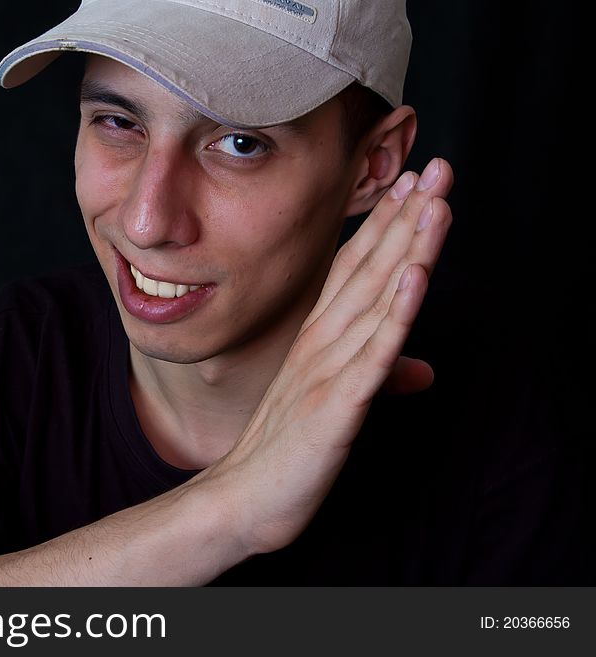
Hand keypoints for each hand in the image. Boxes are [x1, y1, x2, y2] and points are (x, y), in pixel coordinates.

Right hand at [202, 158, 453, 554]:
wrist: (243, 498)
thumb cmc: (285, 451)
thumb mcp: (334, 405)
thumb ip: (373, 376)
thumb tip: (422, 370)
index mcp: (319, 339)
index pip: (354, 269)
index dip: (386, 225)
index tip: (413, 184)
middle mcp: (323, 343)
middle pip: (369, 270)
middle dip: (406, 217)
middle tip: (434, 166)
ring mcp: (328, 370)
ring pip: (376, 299)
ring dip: (407, 247)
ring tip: (433, 200)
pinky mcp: (336, 405)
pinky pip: (371, 354)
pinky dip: (394, 312)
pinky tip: (412, 275)